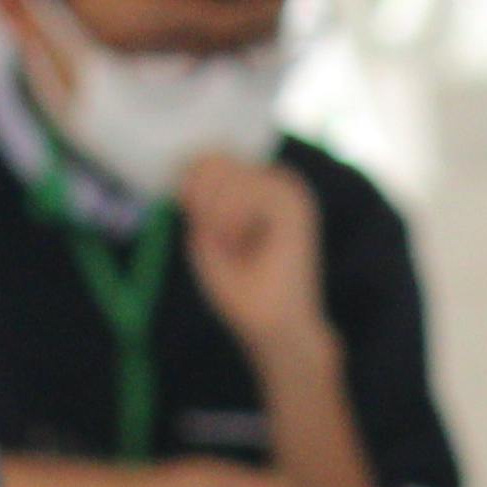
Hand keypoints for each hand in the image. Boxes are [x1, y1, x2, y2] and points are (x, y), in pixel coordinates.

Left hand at [176, 153, 331, 360]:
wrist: (271, 328)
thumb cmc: (241, 290)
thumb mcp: (205, 232)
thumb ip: (200, 193)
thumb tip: (200, 159)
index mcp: (257, 187)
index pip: (211, 158)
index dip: (191, 183)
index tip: (197, 221)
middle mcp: (276, 182)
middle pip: (215, 160)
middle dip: (201, 199)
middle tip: (218, 240)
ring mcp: (289, 190)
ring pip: (228, 172)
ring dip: (215, 213)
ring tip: (231, 245)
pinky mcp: (295, 204)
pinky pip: (246, 189)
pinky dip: (230, 217)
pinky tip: (240, 243)